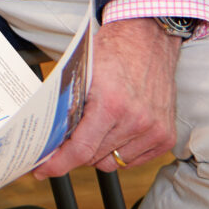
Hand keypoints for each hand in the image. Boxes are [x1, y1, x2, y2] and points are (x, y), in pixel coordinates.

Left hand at [33, 18, 179, 179]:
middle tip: (66, 140)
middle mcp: (136, 121)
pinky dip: (120, 151)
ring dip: (99, 151)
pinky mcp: (166, 136)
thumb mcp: (82, 74)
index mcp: (112, 104)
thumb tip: (49, 136)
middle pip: (95, 158)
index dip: (58, 164)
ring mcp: (154, 130)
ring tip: (95, 128)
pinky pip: (134, 160)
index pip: (81, 150)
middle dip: (76, 152)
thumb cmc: (114, 51)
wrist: (149, 38)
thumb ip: (68, 106)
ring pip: (114, 162)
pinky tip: (114, 131)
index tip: (42, 170)